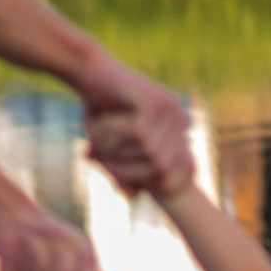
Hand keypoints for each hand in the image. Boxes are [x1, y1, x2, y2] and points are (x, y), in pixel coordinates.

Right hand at [77, 60, 191, 196]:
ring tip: (92, 145)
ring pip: (150, 154)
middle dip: (125, 170)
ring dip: (118, 155)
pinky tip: (94, 129)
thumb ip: (126, 172)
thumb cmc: (102, 113)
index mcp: (179, 133)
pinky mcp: (154, 99)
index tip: (114, 175)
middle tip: (96, 159)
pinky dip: (113, 137)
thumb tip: (135, 198)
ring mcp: (170, 109)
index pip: (175, 176)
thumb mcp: (115, 149)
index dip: (145, 183)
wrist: (89, 73)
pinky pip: (138, 135)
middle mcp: (181, 121)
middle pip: (161, 169)